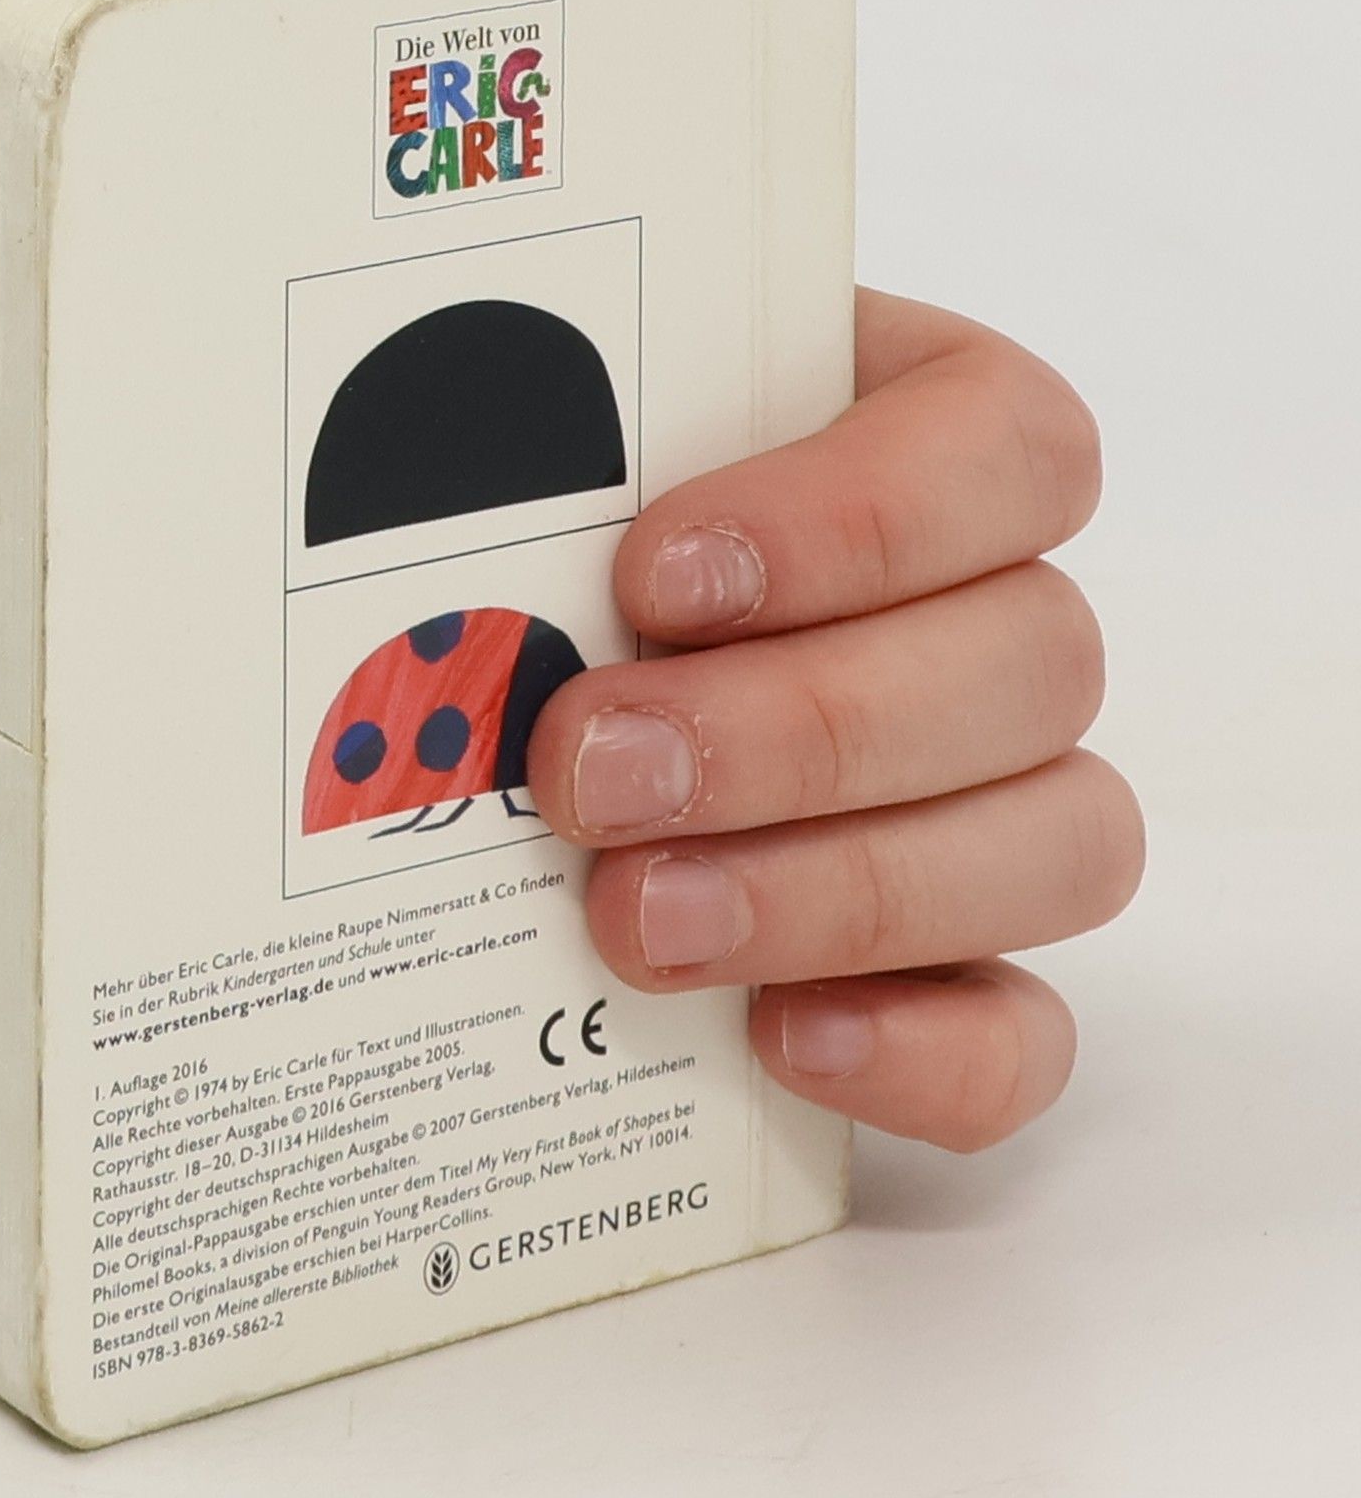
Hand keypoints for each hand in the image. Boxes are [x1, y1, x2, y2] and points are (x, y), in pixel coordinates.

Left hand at [527, 288, 1143, 1151]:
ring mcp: (997, 812)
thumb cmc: (533, 553)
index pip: (1007, 446)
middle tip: (592, 769)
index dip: (860, 517)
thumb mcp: (536, 466)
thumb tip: (437, 456)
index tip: (656, 579)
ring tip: (636, 914)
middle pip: (1037, 662)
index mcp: (918, 445)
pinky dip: (920, 1052)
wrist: (505, 727)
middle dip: (801, 729)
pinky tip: (774, 1035)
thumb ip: (536, 448)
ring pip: (1059, 846)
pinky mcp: (959, 982)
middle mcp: (989, 624)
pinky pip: (1021, 1038)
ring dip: (843, 891)